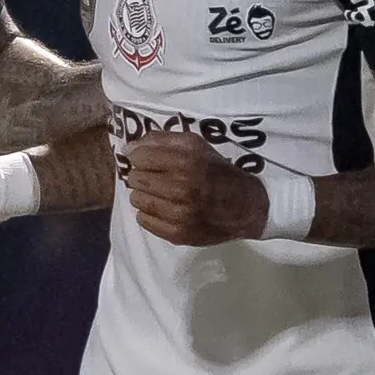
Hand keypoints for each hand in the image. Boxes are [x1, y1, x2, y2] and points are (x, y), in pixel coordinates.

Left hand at [123, 135, 269, 244]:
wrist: (245, 206)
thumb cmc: (217, 172)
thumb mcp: (196, 145)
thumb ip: (162, 140)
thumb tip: (129, 147)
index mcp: (187, 162)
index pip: (140, 157)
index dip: (139, 156)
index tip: (146, 159)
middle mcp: (182, 188)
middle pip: (135, 179)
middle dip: (141, 175)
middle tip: (154, 177)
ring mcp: (179, 214)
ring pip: (137, 200)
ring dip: (143, 194)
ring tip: (158, 192)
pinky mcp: (178, 234)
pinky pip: (144, 221)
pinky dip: (148, 213)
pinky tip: (162, 208)